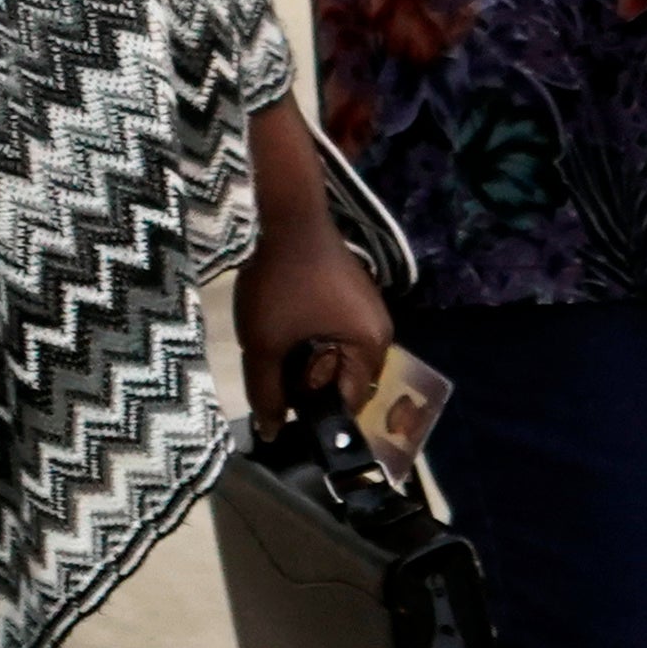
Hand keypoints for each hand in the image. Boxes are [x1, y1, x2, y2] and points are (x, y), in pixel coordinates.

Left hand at [232, 107, 393, 414]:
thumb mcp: (264, 344)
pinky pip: (337, 332)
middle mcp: (382, 329)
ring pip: (339, 355)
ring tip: (277, 346)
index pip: (351, 401)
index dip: (317, 412)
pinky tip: (287, 325)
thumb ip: (267, 393)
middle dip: (312, 383)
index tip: (285, 410)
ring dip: (310, 359)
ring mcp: (369, 308)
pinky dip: (314, 338)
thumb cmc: (280, 283)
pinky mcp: (354, 293)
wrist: (286, 216)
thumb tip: (272, 432)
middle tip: (275, 373)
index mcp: (372, 345)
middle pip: (347, 379)